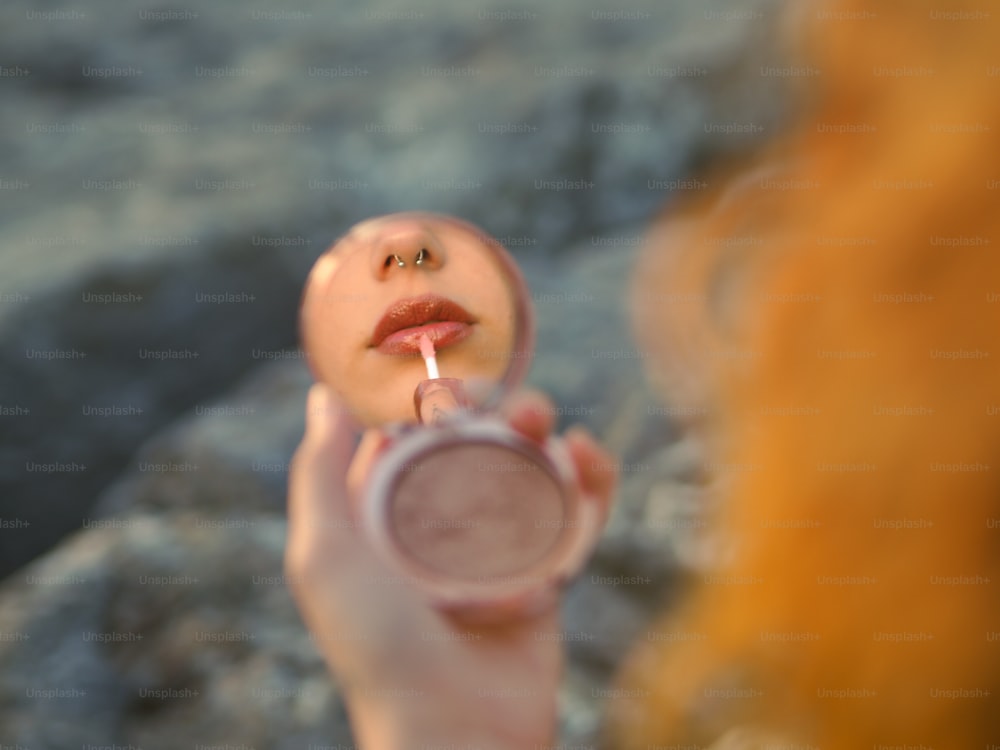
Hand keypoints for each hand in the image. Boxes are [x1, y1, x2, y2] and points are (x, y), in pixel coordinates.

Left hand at [286, 383, 616, 749]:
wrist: (455, 731)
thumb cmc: (378, 646)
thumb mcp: (326, 555)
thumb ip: (318, 473)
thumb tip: (322, 396)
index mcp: (391, 517)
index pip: (415, 438)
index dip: (434, 401)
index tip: (451, 380)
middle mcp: (445, 528)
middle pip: (480, 445)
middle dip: (497, 409)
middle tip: (511, 405)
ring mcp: (500, 549)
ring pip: (530, 468)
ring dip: (544, 433)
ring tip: (543, 424)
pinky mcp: (549, 572)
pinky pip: (576, 512)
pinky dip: (590, 478)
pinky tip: (586, 455)